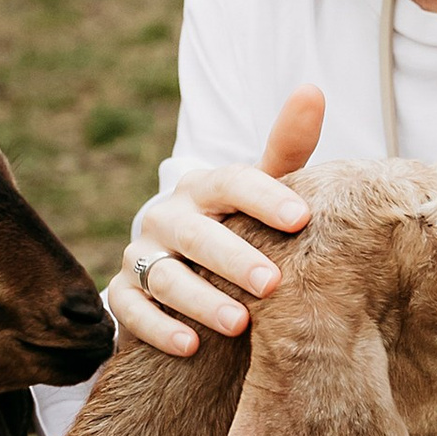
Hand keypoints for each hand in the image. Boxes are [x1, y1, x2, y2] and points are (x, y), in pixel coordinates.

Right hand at [107, 86, 324, 358]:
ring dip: (199, 299)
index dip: (263, 198)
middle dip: (233, 259)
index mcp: (204, 187)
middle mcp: (167, 217)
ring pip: (163, 275)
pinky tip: (189, 346)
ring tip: (238, 324)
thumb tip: (313, 89)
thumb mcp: (262, 190)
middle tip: (273, 285)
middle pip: (195, 234)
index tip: (301, 218)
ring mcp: (141, 255)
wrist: (184, 264)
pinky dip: (157, 328)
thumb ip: (287, 149)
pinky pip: (130, 310)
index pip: (231, 182)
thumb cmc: (236, 224)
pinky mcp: (123, 292)